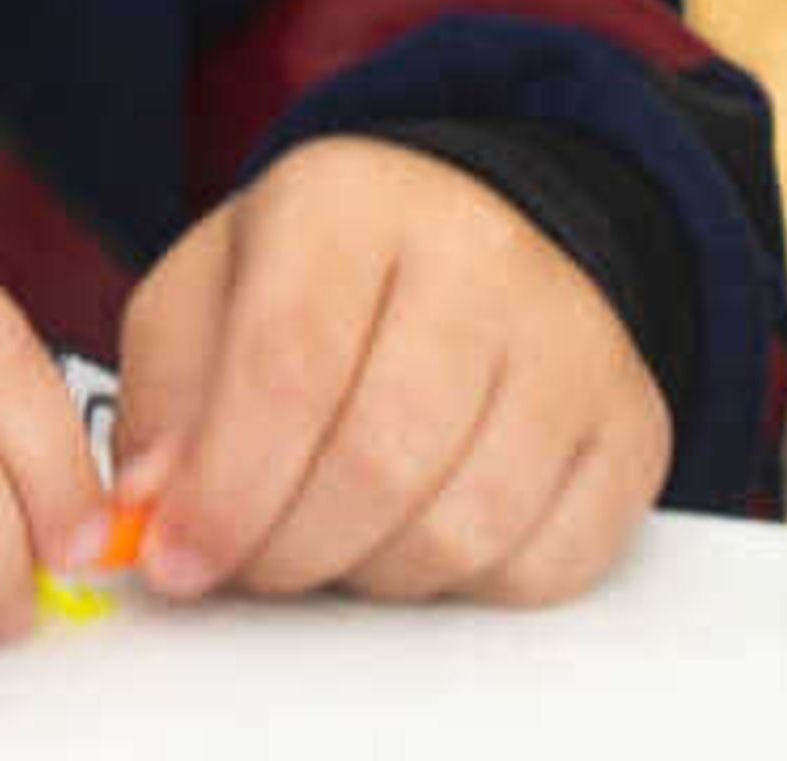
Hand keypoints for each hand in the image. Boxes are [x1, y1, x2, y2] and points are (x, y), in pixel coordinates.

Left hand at [117, 135, 670, 609]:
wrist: (474, 231)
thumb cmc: (322, 273)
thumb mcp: (212, 285)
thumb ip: (167, 391)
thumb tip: (155, 508)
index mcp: (346, 199)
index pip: (286, 365)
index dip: (226, 487)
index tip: (179, 560)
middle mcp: (474, 254)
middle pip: (378, 459)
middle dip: (289, 548)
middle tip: (247, 565)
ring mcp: (570, 339)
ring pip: (464, 527)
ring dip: (373, 574)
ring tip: (329, 543)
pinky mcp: (632, 425)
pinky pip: (547, 565)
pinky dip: (468, 588)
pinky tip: (418, 536)